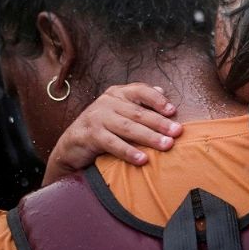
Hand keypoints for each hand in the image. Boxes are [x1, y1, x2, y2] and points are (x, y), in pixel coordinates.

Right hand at [42, 83, 181, 185]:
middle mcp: (107, 102)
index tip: (172, 111)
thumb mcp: (119, 111)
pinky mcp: (90, 135)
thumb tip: (162, 90)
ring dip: (149, 137)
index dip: (157, 100)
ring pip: (128, 127)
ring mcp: (97, 117)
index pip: (140, 91)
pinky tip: (143, 159)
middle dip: (160, 123)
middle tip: (177, 132)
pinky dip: (129, 151)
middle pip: (138, 112)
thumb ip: (139, 102)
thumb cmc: (102, 128)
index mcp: (117, 93)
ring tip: (166, 145)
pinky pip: (113, 144)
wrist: (71, 146)